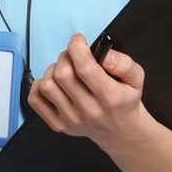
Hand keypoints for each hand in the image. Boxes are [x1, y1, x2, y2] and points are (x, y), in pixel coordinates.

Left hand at [28, 33, 148, 146]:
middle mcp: (89, 110)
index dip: (77, 48)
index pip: (84, 68)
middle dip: (65, 56)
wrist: (119, 131)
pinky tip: (54, 84)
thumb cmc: (124, 101)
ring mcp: (71, 119)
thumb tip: (104, 55)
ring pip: (47, 85)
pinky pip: (35, 100)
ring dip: (52, 70)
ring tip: (65, 71)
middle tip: (72, 56)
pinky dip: (39, 86)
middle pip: (63, 74)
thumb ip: (124, 63)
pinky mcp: (58, 125)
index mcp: (109, 97)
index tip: (78, 40)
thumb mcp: (136, 80)